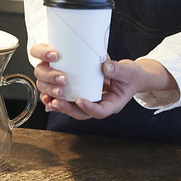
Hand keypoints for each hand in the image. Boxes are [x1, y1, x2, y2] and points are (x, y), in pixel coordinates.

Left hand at [31, 43, 176, 120]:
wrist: (131, 76)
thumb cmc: (131, 76)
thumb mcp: (128, 72)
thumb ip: (117, 70)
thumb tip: (104, 66)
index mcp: (113, 103)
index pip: (101, 111)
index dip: (89, 108)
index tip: (80, 100)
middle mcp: (101, 104)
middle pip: (83, 113)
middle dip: (69, 109)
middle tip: (57, 102)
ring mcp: (92, 101)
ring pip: (75, 109)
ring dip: (61, 106)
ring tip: (49, 100)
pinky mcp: (85, 94)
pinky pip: (71, 100)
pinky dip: (60, 99)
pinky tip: (48, 97)